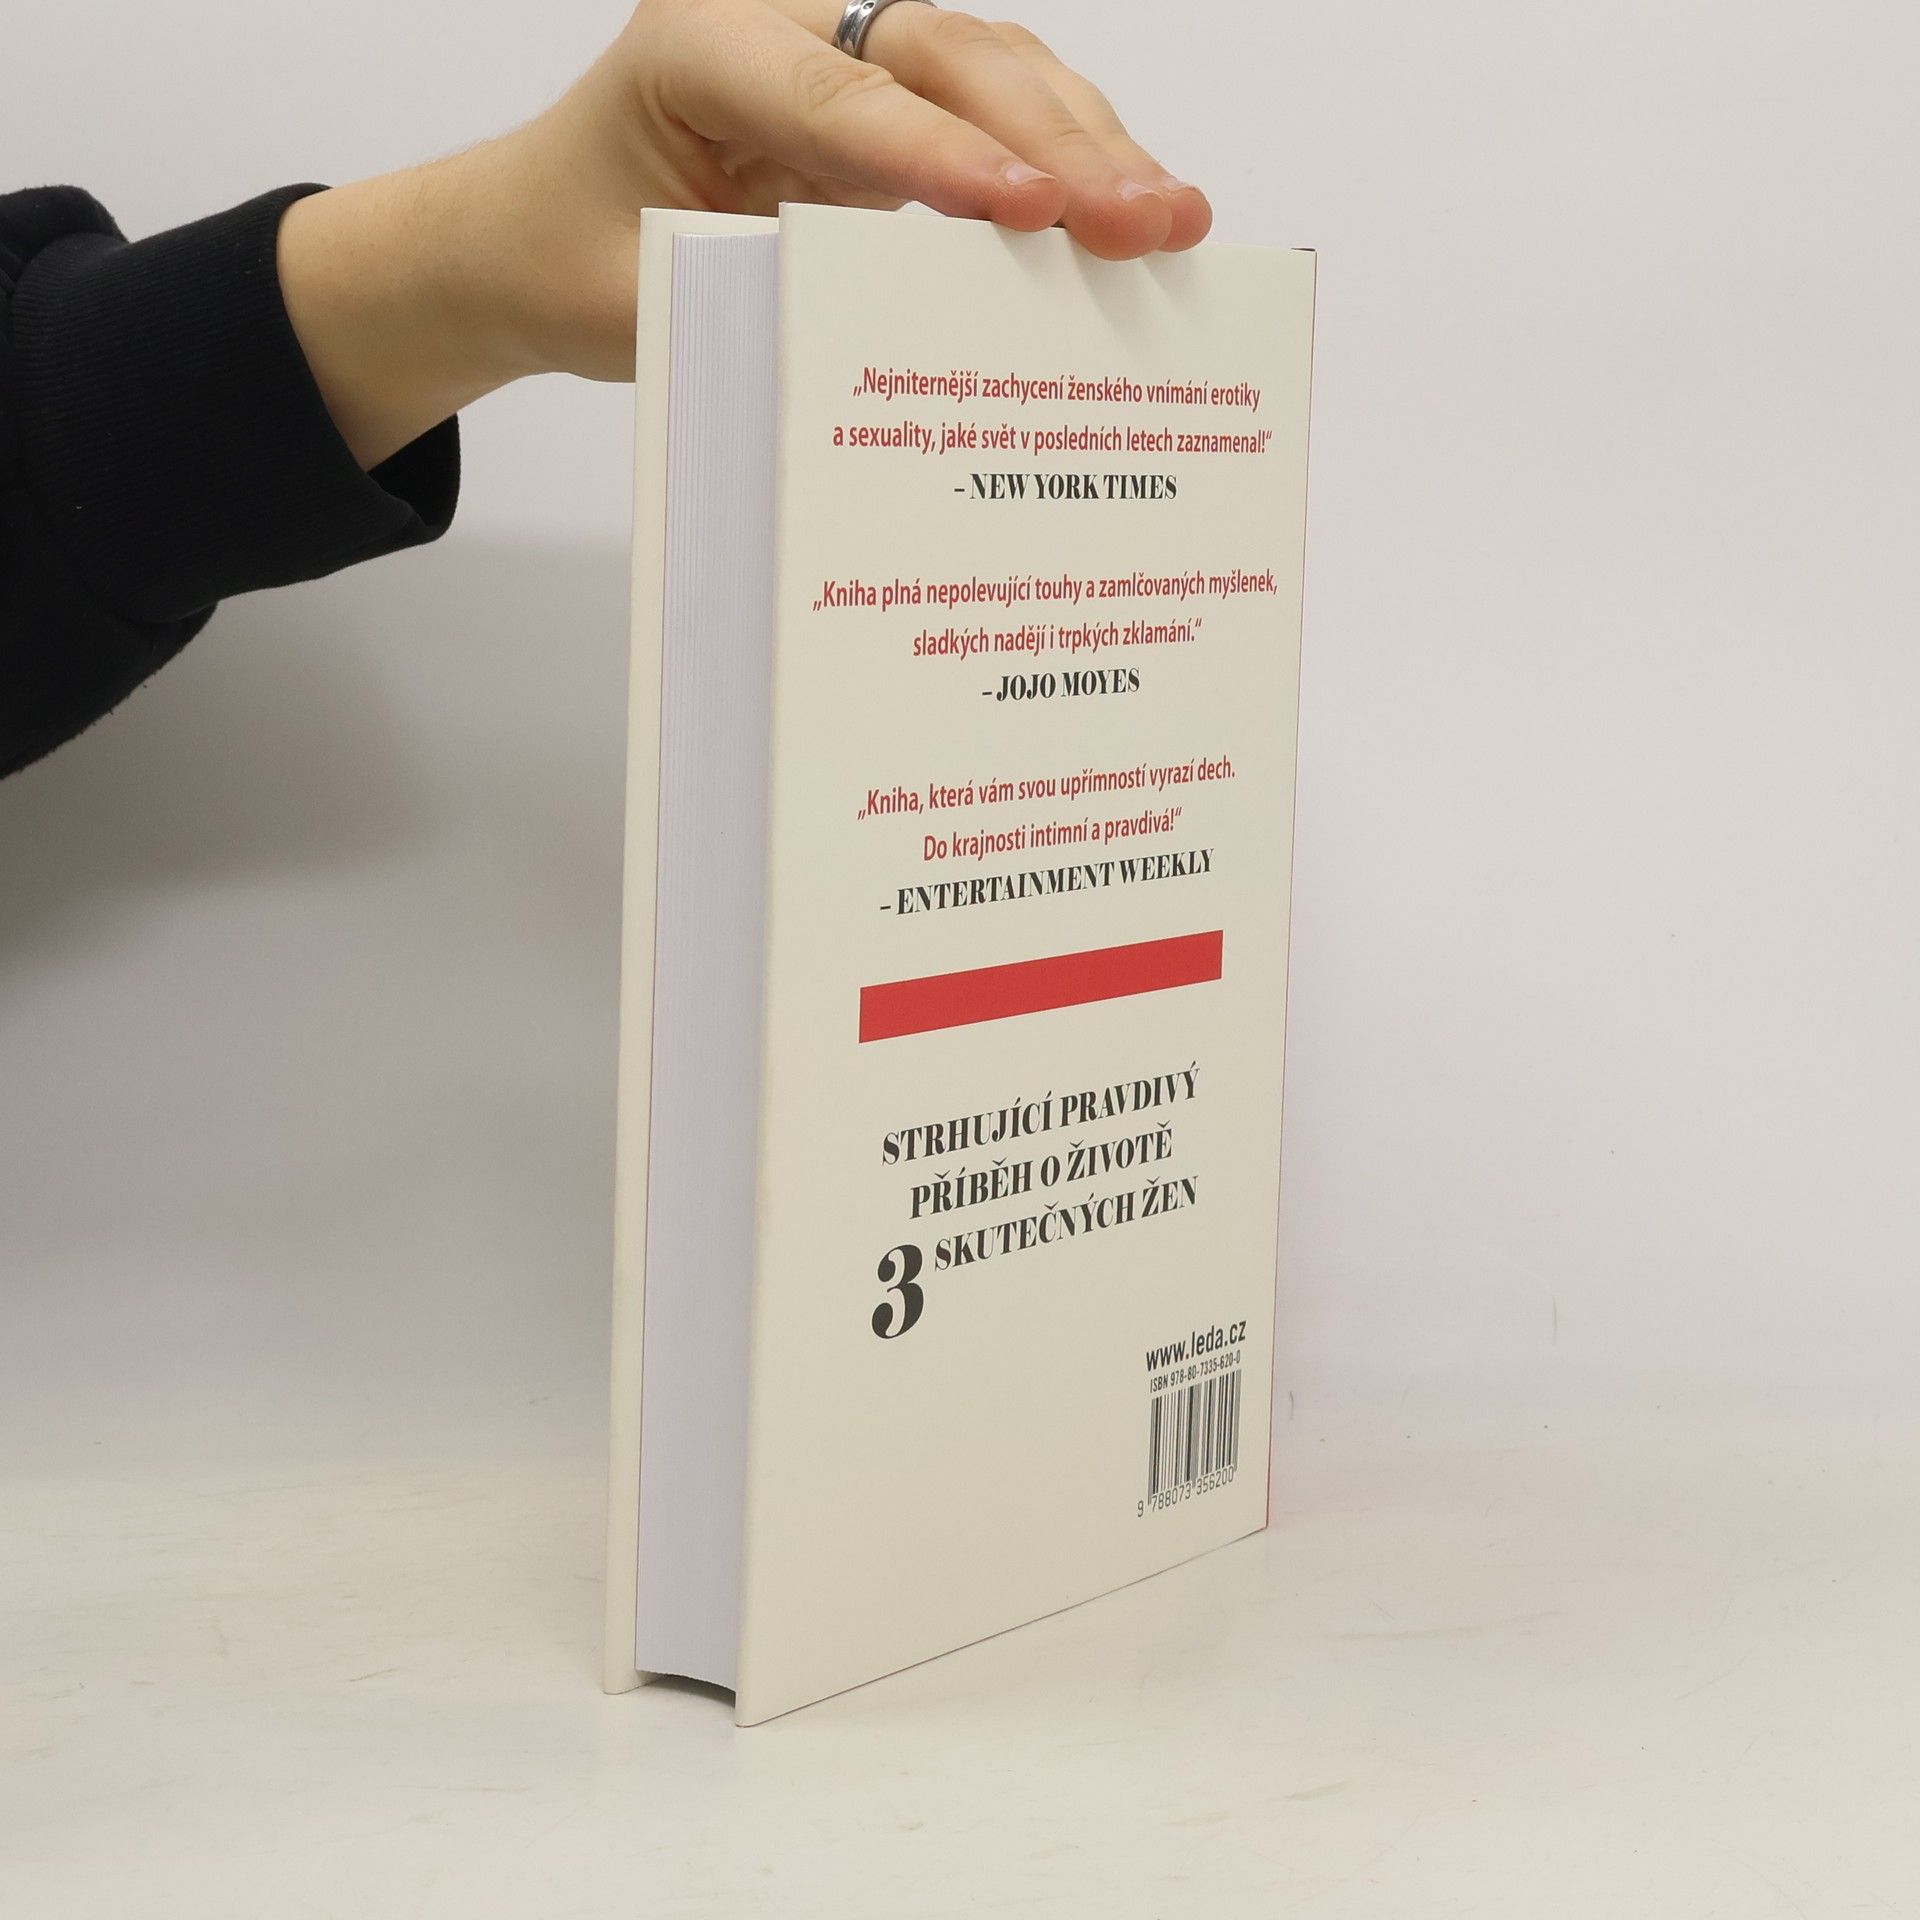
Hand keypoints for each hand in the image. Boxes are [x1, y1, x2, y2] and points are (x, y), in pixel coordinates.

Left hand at [278, 0, 1211, 466]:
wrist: (532, 235)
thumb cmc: (572, 259)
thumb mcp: (643, 301)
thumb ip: (762, 300)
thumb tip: (908, 349)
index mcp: (700, 44)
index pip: (840, 97)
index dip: (944, 155)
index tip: (1031, 209)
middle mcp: (782, 21)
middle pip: (948, 59)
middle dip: (1057, 143)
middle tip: (1147, 221)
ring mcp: (844, 52)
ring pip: (992, 72)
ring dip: (1089, 146)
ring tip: (1173, 221)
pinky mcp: (886, 103)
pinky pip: (992, 114)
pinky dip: (1067, 162)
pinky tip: (1134, 212)